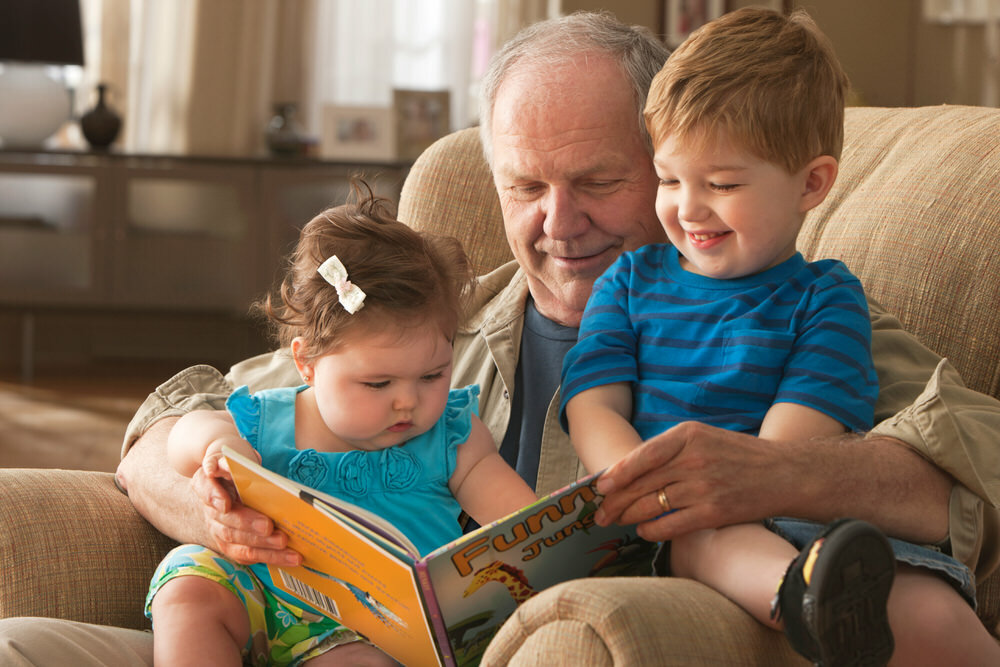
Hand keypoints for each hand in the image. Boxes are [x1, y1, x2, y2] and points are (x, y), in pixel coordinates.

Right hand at [192, 446, 302, 566]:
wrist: (233, 480)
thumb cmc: (239, 467)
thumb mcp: (236, 458)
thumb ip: (229, 463)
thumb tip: (222, 466)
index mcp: (207, 483)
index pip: (205, 489)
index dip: (213, 497)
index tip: (225, 503)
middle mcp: (210, 510)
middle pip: (226, 521)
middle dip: (248, 525)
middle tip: (269, 527)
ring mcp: (219, 529)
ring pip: (237, 542)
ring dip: (263, 546)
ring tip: (285, 544)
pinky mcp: (232, 545)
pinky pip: (248, 555)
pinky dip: (270, 557)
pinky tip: (290, 558)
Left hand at [594, 421, 794, 541]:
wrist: (785, 473)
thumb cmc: (739, 456)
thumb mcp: (704, 438)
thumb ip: (670, 451)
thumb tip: (628, 471)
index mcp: (689, 435)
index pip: (642, 456)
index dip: (617, 474)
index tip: (600, 487)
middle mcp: (694, 459)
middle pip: (642, 484)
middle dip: (616, 501)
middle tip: (600, 512)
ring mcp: (704, 487)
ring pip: (652, 505)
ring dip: (629, 516)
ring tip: (617, 521)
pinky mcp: (714, 513)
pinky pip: (671, 525)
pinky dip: (652, 530)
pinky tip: (643, 530)